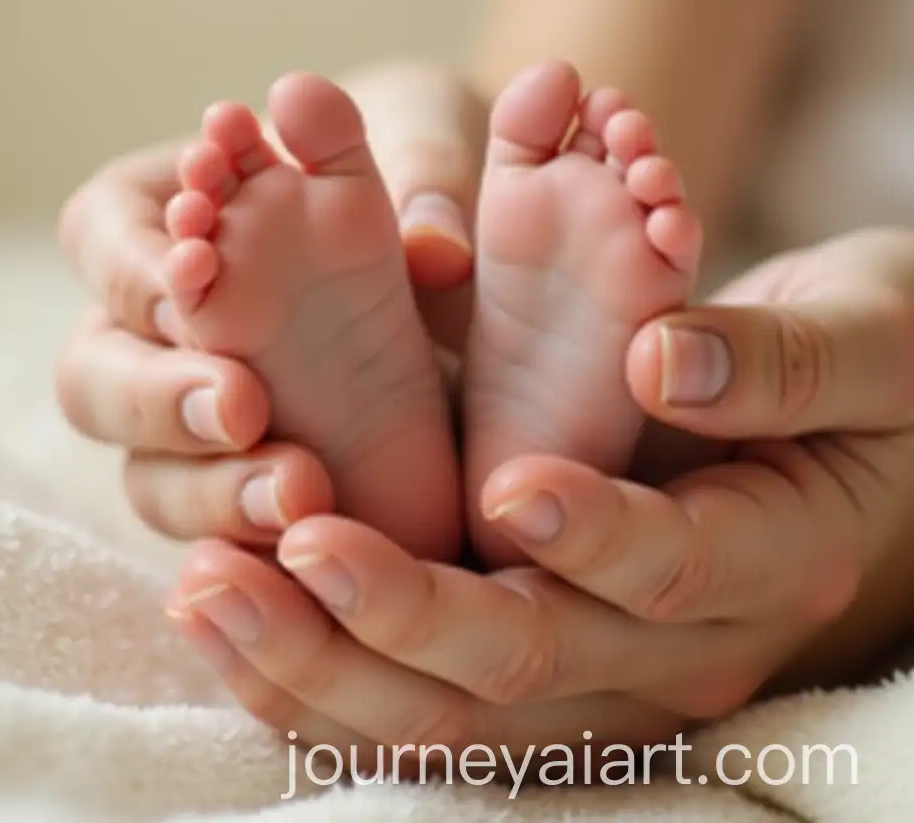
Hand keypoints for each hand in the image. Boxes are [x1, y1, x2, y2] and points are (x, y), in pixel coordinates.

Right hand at [55, 63, 487, 538]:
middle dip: (155, 392)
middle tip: (243, 402)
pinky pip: (222, 534)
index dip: (137, 262)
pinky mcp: (254, 487)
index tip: (200, 272)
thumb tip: (434, 245)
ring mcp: (202, 420)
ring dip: (210, 486)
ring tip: (299, 487)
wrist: (462, 274)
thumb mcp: (425, 145)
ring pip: (149, 473)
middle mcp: (163, 330)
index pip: (102, 235)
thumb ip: (424, 177)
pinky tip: (315, 536)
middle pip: (94, 374)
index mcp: (170, 218)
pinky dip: (256, 539)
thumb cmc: (410, 175)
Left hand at [167, 228, 913, 758]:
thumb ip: (783, 360)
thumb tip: (665, 359)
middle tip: (268, 549)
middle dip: (391, 616)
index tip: (503, 485)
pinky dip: (319, 659)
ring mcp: (597, 660)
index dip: (589, 536)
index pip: (668, 571)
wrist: (857, 433)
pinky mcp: (535, 645)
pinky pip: (417, 689)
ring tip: (203, 586)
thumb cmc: (874, 375)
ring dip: (319, 657)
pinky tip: (230, 604)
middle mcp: (672, 640)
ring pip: (446, 707)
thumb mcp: (867, 344)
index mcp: (766, 558)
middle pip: (524, 667)